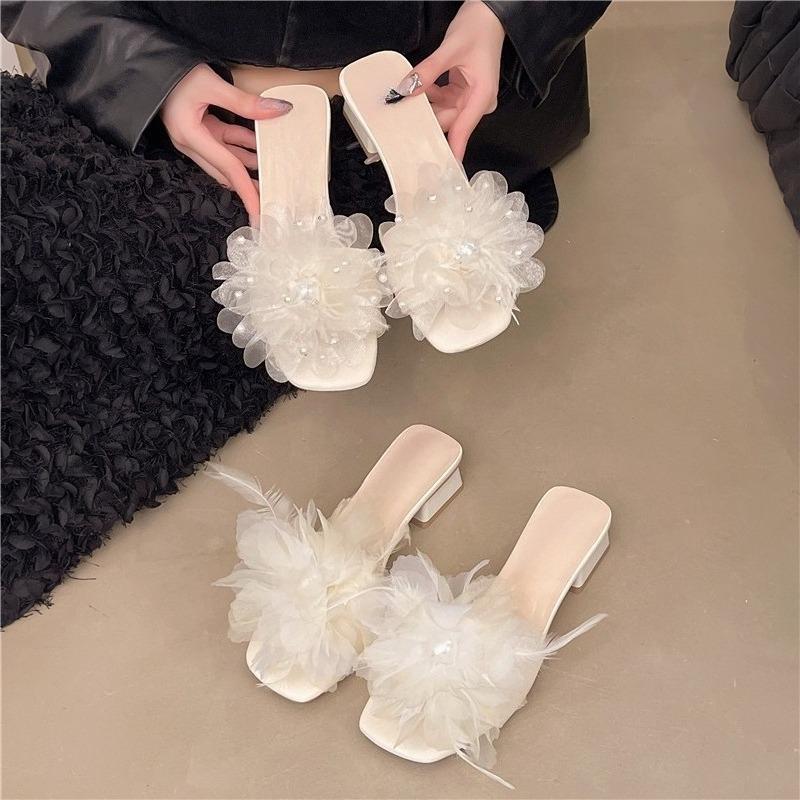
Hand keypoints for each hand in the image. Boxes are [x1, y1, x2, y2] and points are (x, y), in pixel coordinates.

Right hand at [160, 64, 292, 222]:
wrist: (149, 64)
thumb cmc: (174, 72)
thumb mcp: (211, 84)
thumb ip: (245, 102)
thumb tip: (278, 109)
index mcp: (191, 137)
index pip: (228, 169)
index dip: (246, 192)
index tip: (259, 213)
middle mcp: (191, 144)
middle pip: (227, 172)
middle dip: (249, 186)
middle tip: (272, 197)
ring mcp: (195, 138)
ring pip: (227, 159)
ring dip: (249, 164)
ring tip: (273, 171)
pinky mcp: (199, 130)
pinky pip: (224, 143)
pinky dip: (241, 144)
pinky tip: (259, 145)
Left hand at [397, 1, 504, 159]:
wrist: (489, 12)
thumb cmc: (479, 27)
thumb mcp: (450, 49)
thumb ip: (427, 72)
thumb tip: (406, 90)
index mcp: (482, 96)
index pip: (463, 129)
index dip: (452, 150)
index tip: (444, 169)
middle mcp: (477, 100)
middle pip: (449, 121)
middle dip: (427, 123)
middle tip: (403, 127)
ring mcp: (469, 96)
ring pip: (443, 111)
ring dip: (425, 108)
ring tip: (404, 106)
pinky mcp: (462, 90)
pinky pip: (442, 100)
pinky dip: (429, 96)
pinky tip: (416, 89)